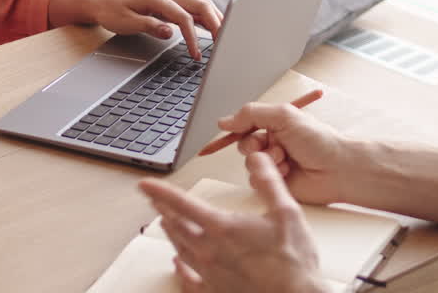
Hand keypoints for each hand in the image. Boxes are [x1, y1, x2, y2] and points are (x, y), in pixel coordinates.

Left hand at [48, 0, 222, 58]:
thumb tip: (170, 32)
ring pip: (201, 5)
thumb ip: (149, 26)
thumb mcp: (126, 23)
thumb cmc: (113, 13)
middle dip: (216, 23)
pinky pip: (195, 9)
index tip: (197, 56)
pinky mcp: (173, 2)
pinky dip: (207, 19)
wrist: (104, 3)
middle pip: (201, 5)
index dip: (194, 37)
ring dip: (215, 20)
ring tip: (224, 39)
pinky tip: (214, 30)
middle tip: (225, 44)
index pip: (184, 17)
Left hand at [137, 153, 330, 292]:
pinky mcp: (214, 291)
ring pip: (180, 249)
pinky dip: (179, 269)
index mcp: (223, 228)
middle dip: (164, 209)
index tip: (145, 184)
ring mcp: (210, 273)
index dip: (160, 191)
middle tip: (155, 200)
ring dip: (171, 233)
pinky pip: (188, 280)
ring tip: (166, 223)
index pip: (182, 204)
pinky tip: (177, 264)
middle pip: (176, 226)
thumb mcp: (287, 212)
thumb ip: (269, 182)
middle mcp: (210, 251)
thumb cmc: (293, 262)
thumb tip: (259, 158)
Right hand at [219, 101, 351, 204]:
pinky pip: (256, 180)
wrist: (337, 169)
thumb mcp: (284, 116)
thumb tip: (224, 121)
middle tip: (270, 145)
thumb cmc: (318, 140)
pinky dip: (270, 174)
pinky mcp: (275, 183)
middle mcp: (273, 143)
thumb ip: (252, 114)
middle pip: (244, 144)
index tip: (230, 129)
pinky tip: (287, 172)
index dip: (238, 127)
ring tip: (284, 159)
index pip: (247, 124)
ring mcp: (274, 164)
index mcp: (276, 125)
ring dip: (266, 159)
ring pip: (249, 163)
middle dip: (254, 145)